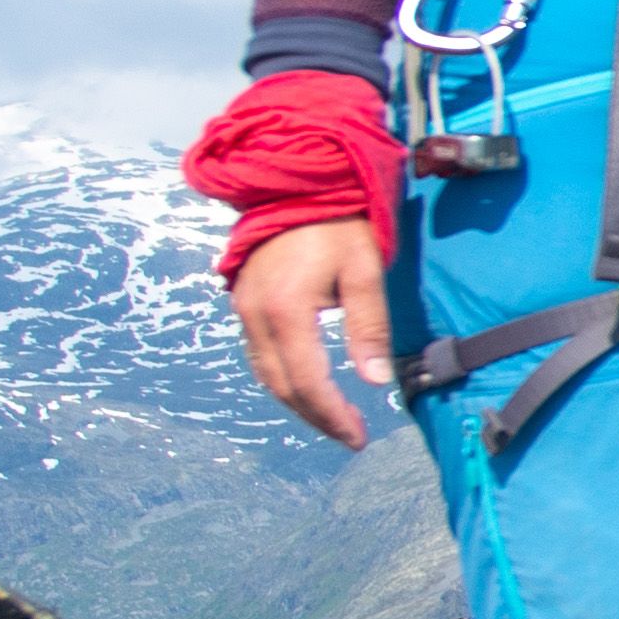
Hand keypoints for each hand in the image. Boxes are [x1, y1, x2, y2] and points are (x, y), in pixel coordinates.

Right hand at [228, 221, 397, 449]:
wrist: (295, 182)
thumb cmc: (338, 223)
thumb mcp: (364, 270)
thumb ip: (368, 326)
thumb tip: (375, 381)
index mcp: (286, 310)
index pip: (307, 381)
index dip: (331, 415)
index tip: (358, 436)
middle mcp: (256, 316)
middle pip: (282, 386)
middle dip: (316, 416)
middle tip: (350, 436)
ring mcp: (244, 309)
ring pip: (266, 374)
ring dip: (298, 403)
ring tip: (333, 420)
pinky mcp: (244, 303)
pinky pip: (259, 355)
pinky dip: (283, 379)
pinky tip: (308, 387)